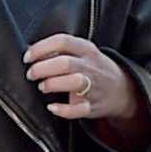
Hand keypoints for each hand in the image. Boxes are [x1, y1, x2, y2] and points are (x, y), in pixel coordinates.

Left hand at [24, 34, 141, 124]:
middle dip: (42, 68)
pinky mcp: (92, 106)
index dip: (41, 49)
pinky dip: (62, 109)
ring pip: (74, 82)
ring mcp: (94, 86)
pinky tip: (52, 107)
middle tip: (31, 74)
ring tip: (43, 86)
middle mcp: (90, 66)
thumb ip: (61, 51)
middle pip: (65, 63)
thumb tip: (32, 52)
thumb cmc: (94, 69)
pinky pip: (77, 109)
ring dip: (53, 84)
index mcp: (86, 49)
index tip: (28, 57)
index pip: (62, 41)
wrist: (122, 90)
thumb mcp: (83, 53)